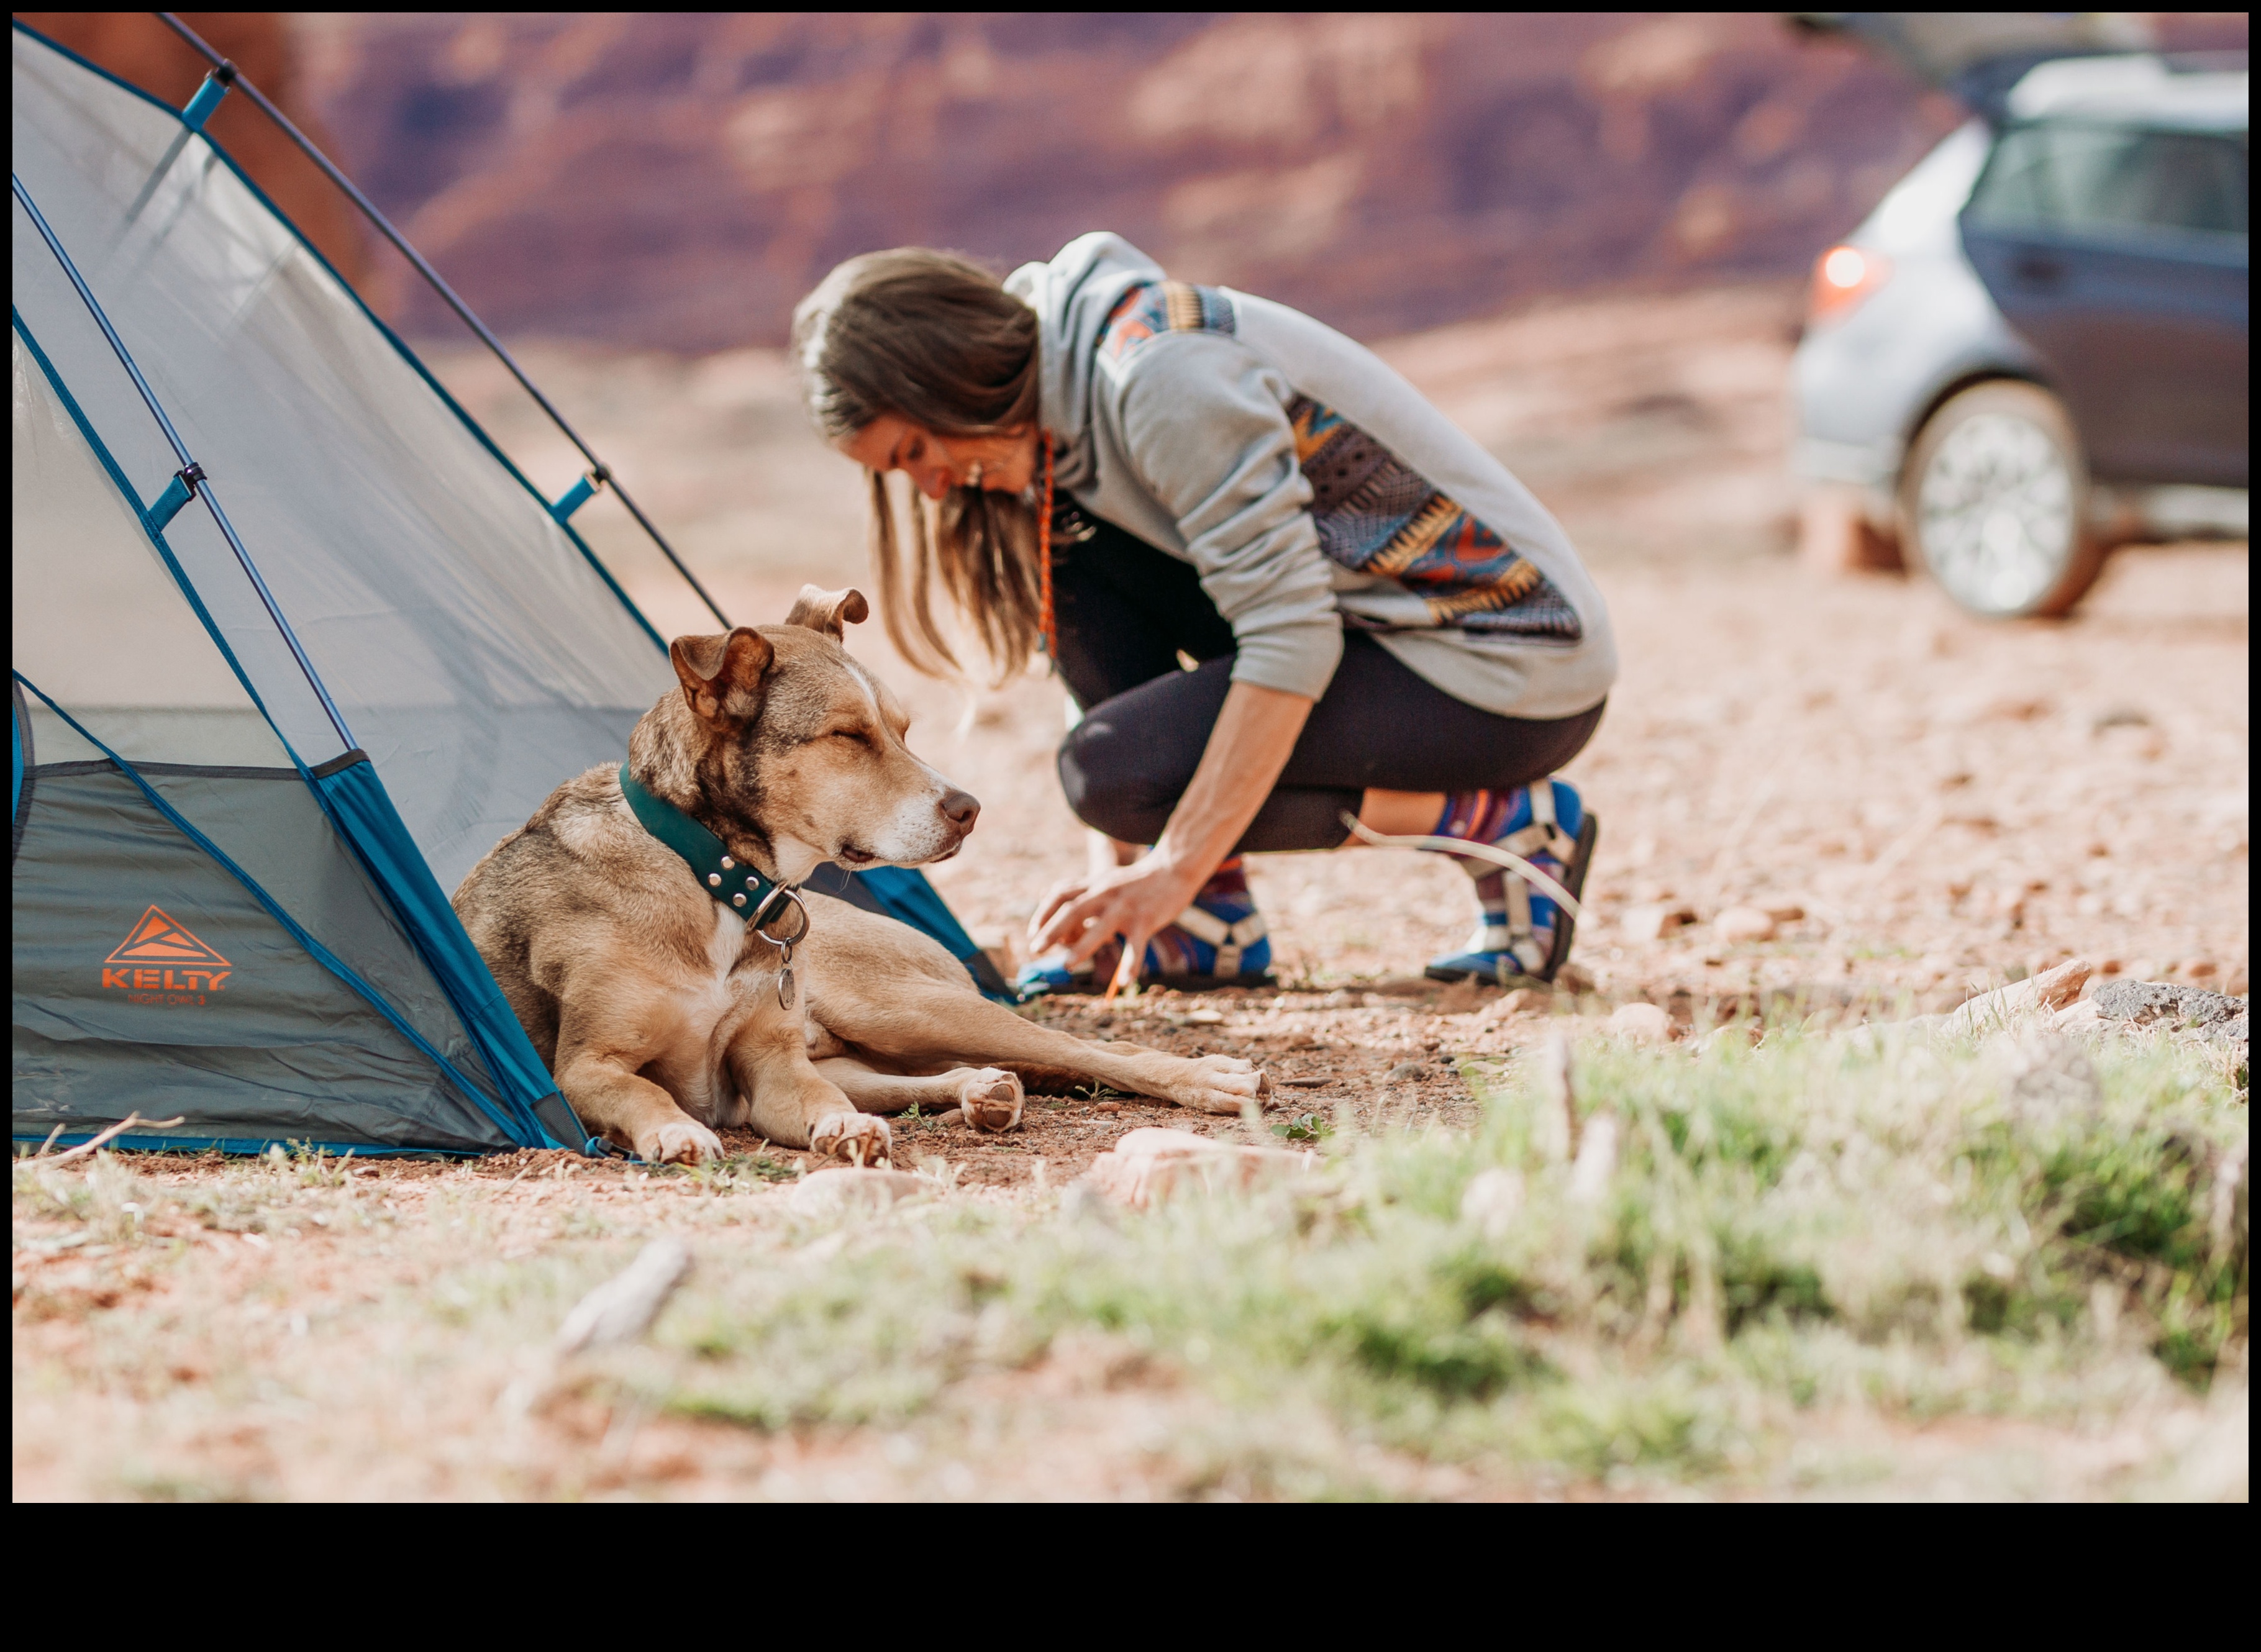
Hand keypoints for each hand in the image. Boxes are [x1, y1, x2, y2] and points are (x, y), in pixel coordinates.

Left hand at [1029, 852, 1207, 971]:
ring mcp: (1126, 907)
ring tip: (1067, 965)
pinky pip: (1136, 945)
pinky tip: (1124, 983)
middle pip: (1074, 909)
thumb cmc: (1136, 880)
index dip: (1043, 912)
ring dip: (1082, 946)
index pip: (1061, 893)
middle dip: (1052, 929)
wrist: (1174, 868)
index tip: (1033, 933)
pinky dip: (1130, 964)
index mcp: (1095, 884)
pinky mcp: (1147, 919)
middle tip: (1035, 949)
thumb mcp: (1105, 880)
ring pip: (1101, 927)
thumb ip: (1079, 889)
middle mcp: (1106, 893)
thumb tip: (1045, 896)